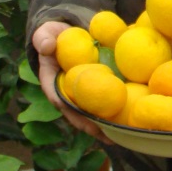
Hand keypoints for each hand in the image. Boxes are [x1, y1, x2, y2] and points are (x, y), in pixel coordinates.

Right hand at [31, 21, 111, 143]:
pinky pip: (101, 101)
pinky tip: (128, 118)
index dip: (71, 111)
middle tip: (108, 137)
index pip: (59, 100)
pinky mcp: (92, 88)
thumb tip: (47, 47)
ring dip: (105, 125)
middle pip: (78, 114)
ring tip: (121, 135)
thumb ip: (43, 39)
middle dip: (92, 126)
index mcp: (51, 83)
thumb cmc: (52, 37)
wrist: (62, 34)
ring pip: (91, 112)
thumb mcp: (44, 34)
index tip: (84, 121)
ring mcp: (79, 93)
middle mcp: (65, 93)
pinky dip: (114, 109)